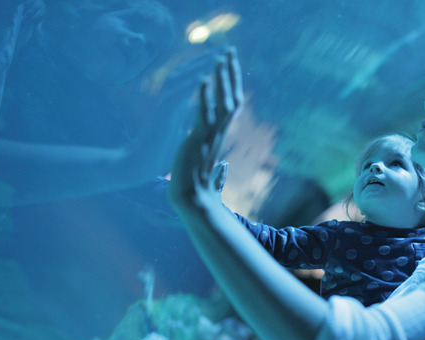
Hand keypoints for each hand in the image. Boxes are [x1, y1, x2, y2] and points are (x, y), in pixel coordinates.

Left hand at [168, 48, 242, 205]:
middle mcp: (219, 134)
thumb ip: (219, 172)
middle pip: (232, 97)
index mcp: (219, 138)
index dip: (231, 85)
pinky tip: (203, 80)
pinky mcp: (198, 141)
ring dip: (221, 79)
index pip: (230, 106)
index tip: (230, 67)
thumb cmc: (198, 193)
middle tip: (229, 49)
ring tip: (220, 57)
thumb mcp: (209, 178)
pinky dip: (204, 96)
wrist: (192, 205)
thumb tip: (223, 170)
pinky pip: (203, 115)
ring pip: (222, 103)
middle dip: (230, 73)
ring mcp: (210, 137)